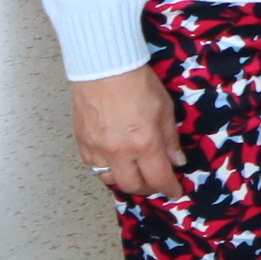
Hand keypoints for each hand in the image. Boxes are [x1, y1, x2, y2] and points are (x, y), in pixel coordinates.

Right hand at [72, 63, 188, 201]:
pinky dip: (105, 169)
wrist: (104, 68)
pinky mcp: (83, 142)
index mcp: (144, 143)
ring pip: (110, 179)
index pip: (158, 178)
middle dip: (148, 188)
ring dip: (125, 180)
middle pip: (133, 185)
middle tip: (156, 183)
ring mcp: (98, 149)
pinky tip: (114, 162)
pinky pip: (93, 167)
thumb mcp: (165, 109)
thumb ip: (170, 139)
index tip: (175, 191)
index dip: (169, 189)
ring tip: (135, 173)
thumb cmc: (137, 82)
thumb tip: (177, 160)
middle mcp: (120, 152)